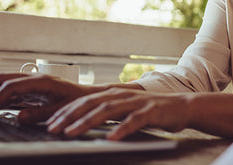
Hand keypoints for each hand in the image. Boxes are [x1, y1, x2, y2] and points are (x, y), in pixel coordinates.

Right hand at [0, 73, 92, 122]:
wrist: (91, 96)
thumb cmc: (80, 102)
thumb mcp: (62, 110)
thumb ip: (42, 113)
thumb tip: (20, 116)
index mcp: (42, 81)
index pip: (11, 87)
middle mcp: (35, 77)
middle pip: (2, 78)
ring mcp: (32, 80)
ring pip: (3, 80)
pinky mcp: (32, 87)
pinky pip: (9, 87)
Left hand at [45, 88, 191, 139]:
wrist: (182, 106)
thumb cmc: (151, 111)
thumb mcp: (126, 109)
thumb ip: (108, 113)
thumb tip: (84, 123)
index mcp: (114, 94)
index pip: (85, 100)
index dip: (66, 111)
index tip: (50, 123)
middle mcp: (122, 95)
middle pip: (91, 103)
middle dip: (69, 116)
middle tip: (52, 129)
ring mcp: (136, 102)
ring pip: (107, 110)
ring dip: (87, 122)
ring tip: (72, 133)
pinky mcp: (150, 112)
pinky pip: (134, 121)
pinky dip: (121, 129)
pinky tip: (111, 138)